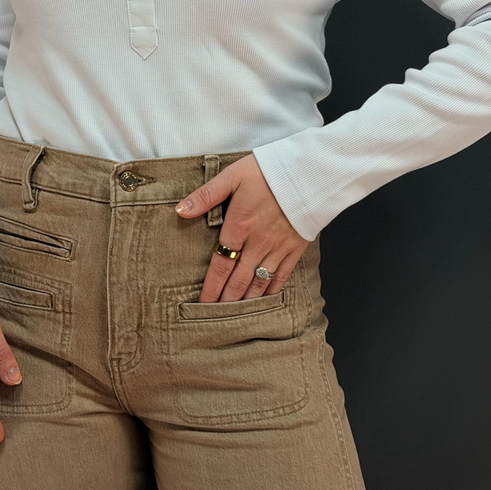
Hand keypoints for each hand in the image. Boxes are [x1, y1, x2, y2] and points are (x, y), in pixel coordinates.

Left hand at [174, 153, 309, 302]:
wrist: (309, 171)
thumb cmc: (268, 170)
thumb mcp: (232, 176)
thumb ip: (206, 195)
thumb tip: (181, 210)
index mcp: (239, 226)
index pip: (220, 265)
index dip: (211, 288)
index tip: (202, 304)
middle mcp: (258, 242)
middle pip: (238, 280)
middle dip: (226, 301)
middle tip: (215, 319)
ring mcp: (278, 247)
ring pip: (259, 282)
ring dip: (246, 301)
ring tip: (235, 316)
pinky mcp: (296, 247)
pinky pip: (281, 275)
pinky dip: (271, 290)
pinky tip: (264, 299)